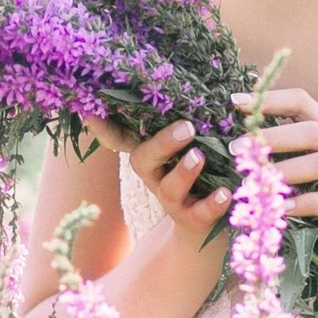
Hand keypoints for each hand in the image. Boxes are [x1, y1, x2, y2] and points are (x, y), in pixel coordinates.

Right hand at [79, 114, 234, 246]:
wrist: (203, 230)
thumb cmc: (199, 174)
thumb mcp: (191, 147)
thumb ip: (191, 122)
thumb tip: (211, 86)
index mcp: (152, 156)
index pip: (122, 139)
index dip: (104, 128)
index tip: (91, 111)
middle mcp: (155, 177)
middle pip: (144, 160)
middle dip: (162, 143)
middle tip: (186, 127)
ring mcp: (172, 201)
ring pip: (169, 188)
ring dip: (184, 172)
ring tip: (199, 156)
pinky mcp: (193, 221)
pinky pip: (199, 213)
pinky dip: (212, 203)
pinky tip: (226, 193)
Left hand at [226, 88, 317, 227]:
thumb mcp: (311, 179)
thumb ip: (287, 160)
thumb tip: (243, 148)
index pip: (305, 104)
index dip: (272, 100)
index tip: (237, 102)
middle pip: (313, 132)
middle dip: (272, 138)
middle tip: (238, 150)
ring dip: (286, 171)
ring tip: (257, 182)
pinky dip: (309, 203)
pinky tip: (285, 209)